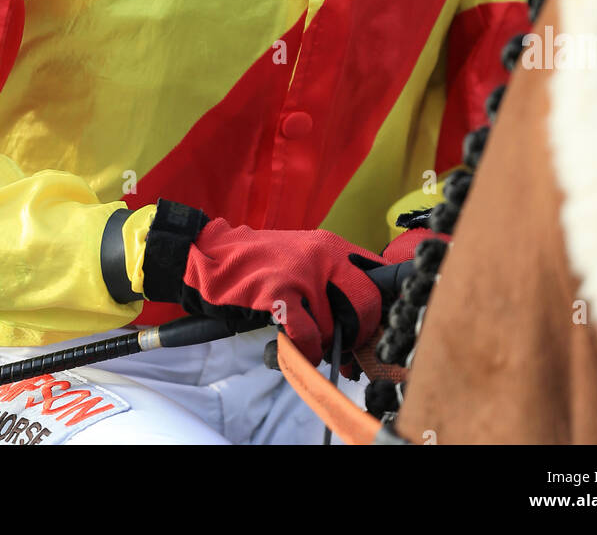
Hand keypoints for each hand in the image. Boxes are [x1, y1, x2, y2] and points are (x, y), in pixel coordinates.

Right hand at [142, 200, 384, 365]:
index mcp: (333, 246)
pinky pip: (309, 336)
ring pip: (335, 327)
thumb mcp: (304, 257)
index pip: (379, 273)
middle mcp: (324, 255)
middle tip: (347, 347)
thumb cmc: (260, 264)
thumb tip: (366, 319)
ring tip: (308, 342)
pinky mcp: (279, 292)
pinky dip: (305, 350)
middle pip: (366, 304)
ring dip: (323, 344)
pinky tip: (295, 348)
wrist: (214, 255)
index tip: (377, 325)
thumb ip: (333, 279)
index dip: (382, 306)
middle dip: (359, 333)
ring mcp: (302, 273)